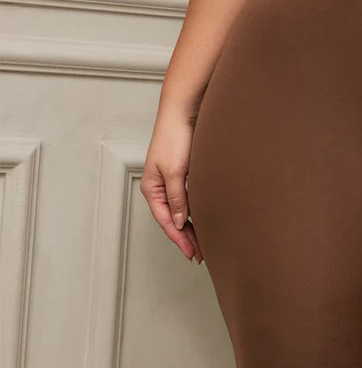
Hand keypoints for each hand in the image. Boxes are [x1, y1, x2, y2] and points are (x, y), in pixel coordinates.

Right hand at [140, 112, 202, 262]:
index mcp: (152, 188)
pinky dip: (194, 211)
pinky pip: (187, 199)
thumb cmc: (175, 137)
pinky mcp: (182, 173)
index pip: (165, 222)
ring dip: (190, 226)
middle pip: (171, 219)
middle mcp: (159, 187)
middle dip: (185, 237)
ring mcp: (171, 180)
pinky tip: (203, 218)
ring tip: (203, 242)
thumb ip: (176, 198)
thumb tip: (177, 222)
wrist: (183, 112)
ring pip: (180, 210)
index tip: (192, 254)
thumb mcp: (175, 171)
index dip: (179, 239)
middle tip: (200, 254)